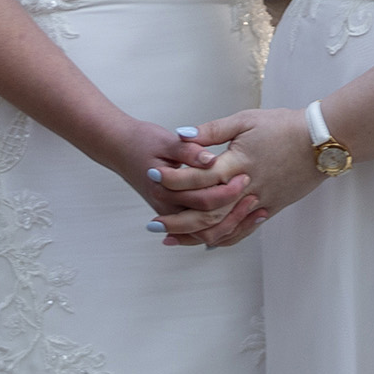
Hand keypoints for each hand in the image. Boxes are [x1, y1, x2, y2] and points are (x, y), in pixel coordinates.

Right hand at [93, 116, 258, 235]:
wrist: (118, 147)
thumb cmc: (141, 141)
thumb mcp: (164, 140)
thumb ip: (189, 150)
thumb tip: (211, 159)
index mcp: (166, 191)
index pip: (204, 202)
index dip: (227, 192)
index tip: (245, 177)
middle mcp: (168, 208)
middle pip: (208, 223)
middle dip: (235, 212)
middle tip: (255, 194)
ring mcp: (170, 213)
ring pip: (205, 233)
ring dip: (231, 226)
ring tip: (256, 212)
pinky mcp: (175, 211)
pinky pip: (200, 229)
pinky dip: (221, 228)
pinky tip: (240, 219)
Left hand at [153, 108, 321, 243]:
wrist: (321, 143)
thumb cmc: (282, 126)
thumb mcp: (245, 120)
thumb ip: (212, 130)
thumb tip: (181, 134)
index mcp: (238, 161)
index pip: (199, 176)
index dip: (173, 179)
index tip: (151, 177)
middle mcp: (247, 187)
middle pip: (207, 211)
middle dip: (177, 220)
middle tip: (153, 224)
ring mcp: (260, 202)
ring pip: (223, 227)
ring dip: (195, 235)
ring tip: (171, 238)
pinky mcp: (270, 209)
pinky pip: (243, 231)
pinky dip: (222, 239)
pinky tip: (204, 242)